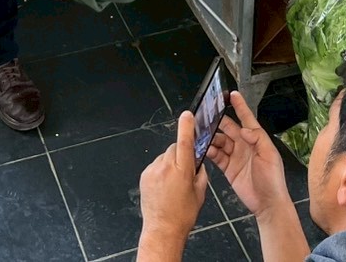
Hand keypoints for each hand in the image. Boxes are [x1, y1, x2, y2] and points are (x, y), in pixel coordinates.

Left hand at [138, 111, 207, 257]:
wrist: (162, 230)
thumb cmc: (182, 215)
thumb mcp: (200, 193)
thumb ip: (200, 173)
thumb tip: (199, 162)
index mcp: (182, 170)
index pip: (184, 141)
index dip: (186, 126)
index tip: (187, 115)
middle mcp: (165, 167)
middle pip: (174, 148)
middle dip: (181, 154)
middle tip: (185, 170)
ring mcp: (153, 170)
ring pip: (165, 157)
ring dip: (170, 164)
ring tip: (173, 184)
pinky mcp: (144, 175)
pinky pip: (156, 165)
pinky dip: (161, 170)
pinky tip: (164, 186)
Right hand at [208, 91, 292, 218]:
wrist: (267, 204)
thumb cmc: (273, 180)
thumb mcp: (269, 156)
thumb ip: (257, 139)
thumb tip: (243, 129)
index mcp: (256, 139)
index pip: (247, 119)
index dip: (240, 106)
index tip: (232, 94)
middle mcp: (244, 145)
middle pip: (229, 128)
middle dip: (218, 121)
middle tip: (206, 116)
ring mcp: (235, 156)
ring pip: (220, 141)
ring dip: (212, 138)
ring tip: (201, 135)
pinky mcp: (228, 168)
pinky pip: (216, 156)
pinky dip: (209, 152)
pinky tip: (204, 149)